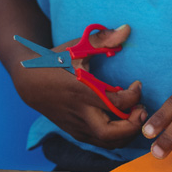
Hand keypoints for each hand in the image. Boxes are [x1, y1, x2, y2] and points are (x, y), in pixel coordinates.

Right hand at [14, 24, 145, 148]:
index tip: (137, 84)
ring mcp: (75, 125)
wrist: (28, 82)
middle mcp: (79, 113)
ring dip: (126, 134)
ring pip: (105, 143)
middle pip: (109, 134)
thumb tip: (127, 29)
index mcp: (81, 92)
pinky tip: (123, 121)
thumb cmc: (55, 62)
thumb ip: (103, 39)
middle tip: (142, 110)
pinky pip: (98, 142)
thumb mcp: (77, 47)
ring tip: (136, 115)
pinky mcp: (74, 131)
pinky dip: (115, 137)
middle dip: (132, 126)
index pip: (115, 104)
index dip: (133, 97)